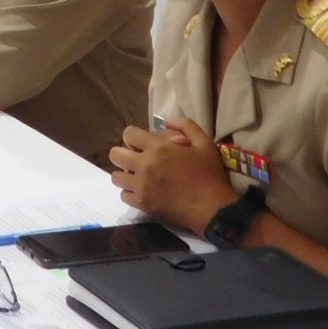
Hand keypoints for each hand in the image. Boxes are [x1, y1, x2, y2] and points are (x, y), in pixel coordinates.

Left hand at [107, 119, 233, 229]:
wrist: (212, 208)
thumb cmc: (209, 174)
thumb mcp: (204, 143)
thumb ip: (186, 126)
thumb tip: (166, 121)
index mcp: (158, 148)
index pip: (128, 134)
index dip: (133, 136)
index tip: (141, 143)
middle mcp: (144, 165)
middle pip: (115, 154)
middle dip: (123, 154)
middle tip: (136, 160)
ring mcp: (141, 186)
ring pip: (116, 177)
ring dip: (125, 175)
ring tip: (138, 177)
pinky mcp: (141, 204)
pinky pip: (123, 195)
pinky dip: (130, 192)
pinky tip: (142, 191)